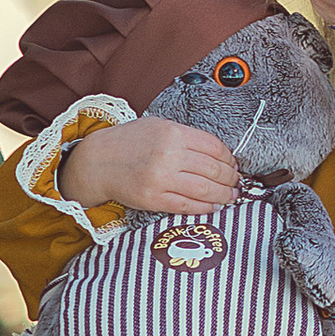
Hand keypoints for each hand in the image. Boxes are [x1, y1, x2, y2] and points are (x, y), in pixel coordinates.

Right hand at [58, 112, 243, 214]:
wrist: (98, 161)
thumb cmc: (129, 142)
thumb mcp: (159, 126)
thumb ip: (187, 137)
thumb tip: (218, 154)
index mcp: (173, 133)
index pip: (215, 148)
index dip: (230, 159)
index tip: (234, 165)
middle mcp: (169, 155)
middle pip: (214, 170)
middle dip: (231, 179)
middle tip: (236, 183)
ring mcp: (161, 179)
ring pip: (204, 190)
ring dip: (223, 195)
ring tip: (230, 196)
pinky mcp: (153, 199)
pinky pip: (187, 206)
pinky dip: (204, 208)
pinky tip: (212, 206)